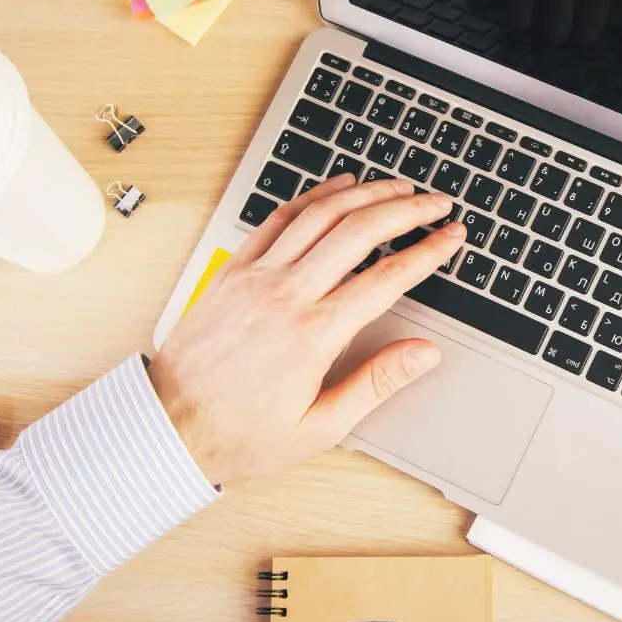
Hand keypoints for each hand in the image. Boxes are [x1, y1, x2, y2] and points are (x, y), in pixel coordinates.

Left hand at [148, 175, 465, 484]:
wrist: (169, 425)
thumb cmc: (242, 434)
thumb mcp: (320, 426)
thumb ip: (377, 383)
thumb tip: (424, 355)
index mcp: (314, 334)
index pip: (388, 277)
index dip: (429, 252)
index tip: (452, 236)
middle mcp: (286, 295)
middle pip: (359, 232)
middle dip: (407, 210)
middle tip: (436, 202)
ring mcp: (257, 277)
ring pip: (320, 215)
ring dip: (365, 194)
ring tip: (397, 187)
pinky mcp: (233, 271)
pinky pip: (277, 219)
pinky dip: (312, 197)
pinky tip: (336, 189)